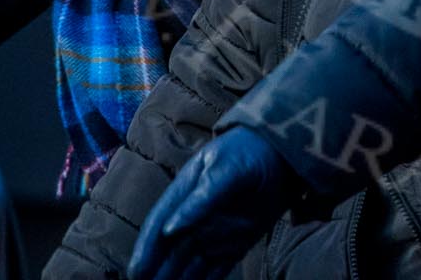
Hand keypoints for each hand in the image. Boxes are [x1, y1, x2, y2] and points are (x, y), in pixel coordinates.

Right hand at [128, 127, 288, 279]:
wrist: (284, 153)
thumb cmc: (249, 153)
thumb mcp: (225, 168)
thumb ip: (201, 199)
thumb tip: (170, 229)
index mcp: (184, 196)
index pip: (158, 227)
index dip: (146, 251)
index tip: (136, 273)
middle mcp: (194, 219)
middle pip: (170, 253)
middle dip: (158, 273)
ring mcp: (214, 234)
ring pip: (189, 266)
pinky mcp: (234, 245)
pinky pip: (216, 271)